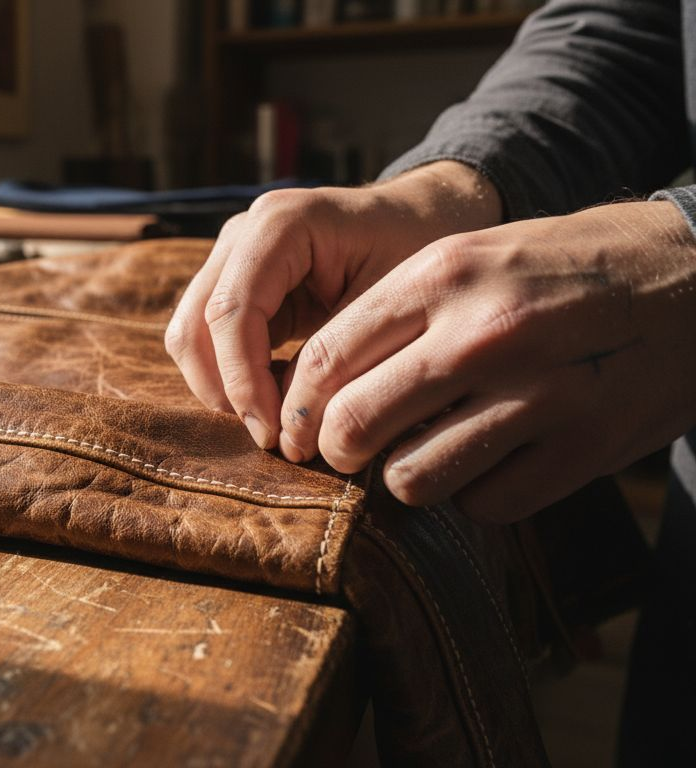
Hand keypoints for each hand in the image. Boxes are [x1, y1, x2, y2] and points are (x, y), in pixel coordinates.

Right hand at [166, 161, 501, 447]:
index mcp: (281, 224)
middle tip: (271, 437)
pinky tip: (277, 398)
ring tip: (274, 421)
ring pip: (190, 336)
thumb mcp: (391, 302)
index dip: (242, 379)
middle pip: (195, 324)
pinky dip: (232, 378)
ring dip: (222, 388)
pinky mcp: (235, 286)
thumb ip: (335, 356)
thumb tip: (289, 423)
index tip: (273, 432)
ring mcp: (232, 258)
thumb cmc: (419, 250)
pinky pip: (209, 341)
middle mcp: (243, 234)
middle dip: (225, 390)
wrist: (425, 219)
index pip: (232, 311)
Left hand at [280, 200, 695, 520]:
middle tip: (347, 451)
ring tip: (432, 450)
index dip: (296, 406)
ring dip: (408, 476)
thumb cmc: (567, 268)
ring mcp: (537, 395)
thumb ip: (399, 312)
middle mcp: (482, 334)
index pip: (326, 358)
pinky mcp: (582, 446)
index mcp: (444, 275)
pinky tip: (498, 459)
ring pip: (410, 479)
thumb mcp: (477, 257)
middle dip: (336, 450)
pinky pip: (484, 503)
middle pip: (353, 425)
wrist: (695, 276)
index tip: (296, 428)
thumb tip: (316, 386)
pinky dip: (479, 493)